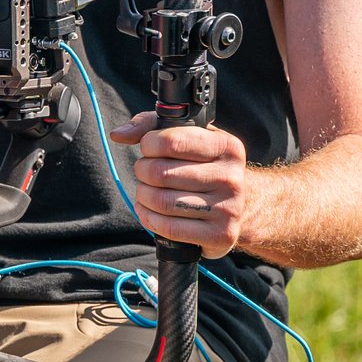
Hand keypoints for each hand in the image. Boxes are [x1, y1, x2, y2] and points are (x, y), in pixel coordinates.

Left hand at [115, 111, 248, 258]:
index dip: (148, 145)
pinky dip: (149, 219)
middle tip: (145, 173)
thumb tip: (118, 135)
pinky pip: (169, 228)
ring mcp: (229, 208)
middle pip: (160, 173)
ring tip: (146, 192)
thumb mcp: (188, 137)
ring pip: (162, 201)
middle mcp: (232, 177)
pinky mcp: (220, 235)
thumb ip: (151, 126)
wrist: (242, 205)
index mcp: (227, 147)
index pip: (171, 141)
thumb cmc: (205, 166)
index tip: (148, 149)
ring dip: (143, 196)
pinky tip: (150, 212)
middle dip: (142, 172)